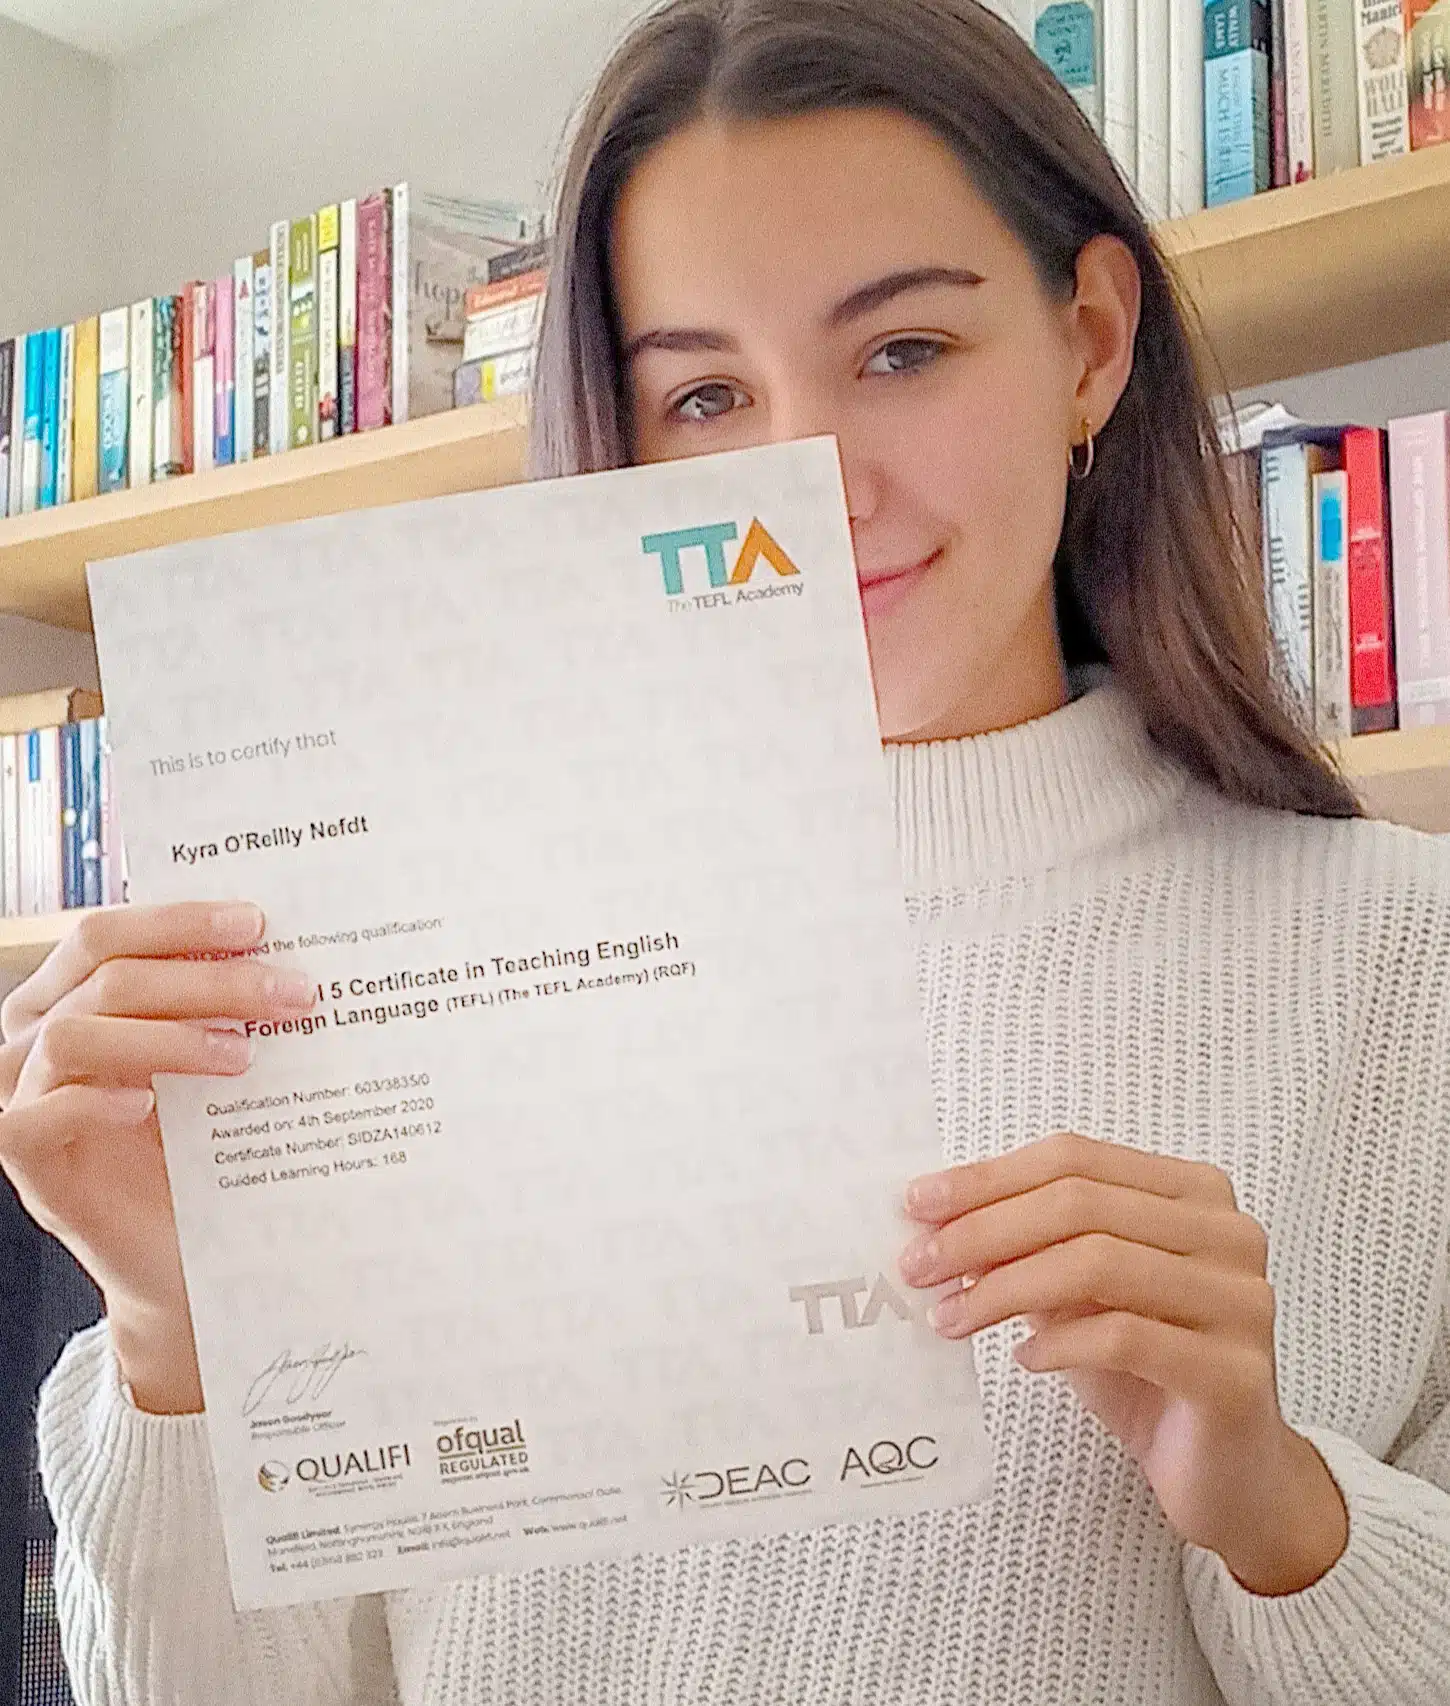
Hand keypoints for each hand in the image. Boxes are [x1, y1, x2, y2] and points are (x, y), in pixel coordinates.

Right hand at [0, 902, 314, 1411]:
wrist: (185, 1249)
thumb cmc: (202, 1140)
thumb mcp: (210, 1058)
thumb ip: (220, 1005)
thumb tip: (281, 947)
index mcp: (68, 994)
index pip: (105, 935)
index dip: (177, 921)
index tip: (257, 923)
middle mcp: (33, 1035)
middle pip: (107, 978)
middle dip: (207, 978)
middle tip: (290, 993)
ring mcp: (23, 1097)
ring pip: (76, 1035)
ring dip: (168, 1035)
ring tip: (243, 1054)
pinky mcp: (28, 1162)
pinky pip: (38, 1117)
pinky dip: (94, 1099)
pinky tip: (147, 1104)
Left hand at [900, 1131, 1348, 1595]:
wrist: (1232, 1475)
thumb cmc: (1147, 1370)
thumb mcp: (1081, 1293)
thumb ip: (1029, 1246)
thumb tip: (933, 1218)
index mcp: (1194, 1192)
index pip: (1076, 1159)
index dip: (990, 1177)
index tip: (918, 1204)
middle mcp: (1229, 1234)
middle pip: (1081, 1204)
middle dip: (984, 1231)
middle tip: (918, 1265)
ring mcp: (1241, 1300)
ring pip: (1099, 1263)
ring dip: (1005, 1288)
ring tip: (949, 1317)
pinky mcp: (1235, 1373)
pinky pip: (1125, 1337)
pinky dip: (1058, 1343)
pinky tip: (1024, 1358)